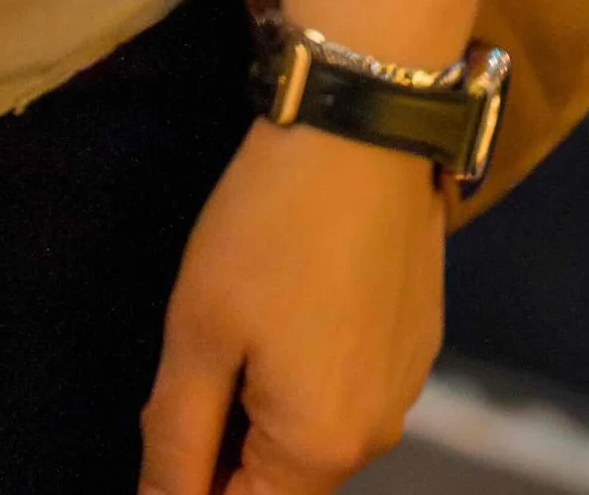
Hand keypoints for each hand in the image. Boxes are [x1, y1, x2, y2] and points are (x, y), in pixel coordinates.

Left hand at [141, 122, 443, 494]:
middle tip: (197, 357)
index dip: (190, 484)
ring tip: (241, 315)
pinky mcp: (416, 342)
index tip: (171, 422)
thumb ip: (177, 438)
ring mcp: (403, 389)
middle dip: (226, 443)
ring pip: (315, 431)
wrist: (363, 128)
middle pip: (282, 478)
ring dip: (266, 402)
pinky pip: (349, 386)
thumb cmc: (268, 228)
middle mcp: (375, 437)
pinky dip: (309, 366)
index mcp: (321, 449)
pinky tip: (289, 298)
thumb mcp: (198, 332)